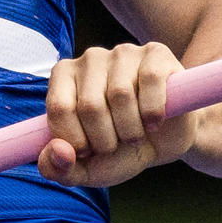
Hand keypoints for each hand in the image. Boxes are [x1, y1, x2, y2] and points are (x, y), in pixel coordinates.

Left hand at [38, 42, 200, 188]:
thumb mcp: (85, 169)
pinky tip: (155, 122)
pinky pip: (151, 81)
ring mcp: (123, 53)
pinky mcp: (155, 53)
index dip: (76, 141)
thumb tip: (57, 151)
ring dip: (131, 130)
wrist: (163, 142)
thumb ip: (59, 169)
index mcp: (63, 77)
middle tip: (116, 144)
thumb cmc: (118, 150)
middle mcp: (90, 58)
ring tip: (135, 134)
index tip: (89, 151)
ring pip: (121, 94)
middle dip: (105, 139)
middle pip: (90, 105)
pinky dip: (153, 112)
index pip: (59, 109)